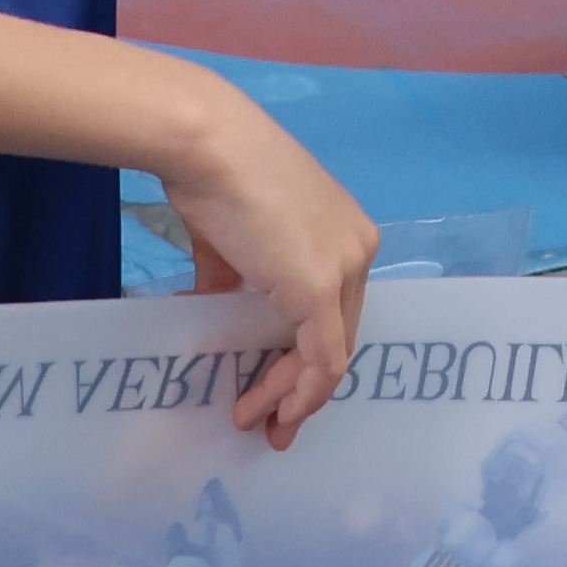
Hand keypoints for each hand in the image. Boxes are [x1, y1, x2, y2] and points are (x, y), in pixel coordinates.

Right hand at [156, 100, 372, 448]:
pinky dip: (301, 393)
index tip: (279, 392)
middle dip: (301, 386)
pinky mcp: (320, 288)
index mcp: (346, 231)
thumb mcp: (233, 239)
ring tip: (254, 422)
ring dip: (292, 396)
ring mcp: (344, 268)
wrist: (207, 143)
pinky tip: (273, 411)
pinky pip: (322, 359)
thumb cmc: (215, 176)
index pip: (336, 310)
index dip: (308, 356)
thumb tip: (216, 311)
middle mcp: (358, 249)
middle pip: (336, 336)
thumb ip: (236, 280)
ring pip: (330, 354)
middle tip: (268, 423)